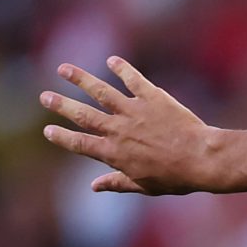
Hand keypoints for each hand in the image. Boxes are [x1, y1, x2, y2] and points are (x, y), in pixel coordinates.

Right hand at [39, 58, 226, 194]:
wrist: (202, 159)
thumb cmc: (176, 177)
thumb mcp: (144, 186)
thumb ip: (117, 183)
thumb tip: (94, 187)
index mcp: (114, 152)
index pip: (80, 143)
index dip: (62, 137)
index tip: (48, 130)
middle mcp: (119, 129)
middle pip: (83, 114)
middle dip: (61, 104)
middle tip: (44, 96)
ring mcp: (134, 111)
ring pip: (101, 91)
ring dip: (80, 79)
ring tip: (64, 69)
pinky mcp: (152, 98)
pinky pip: (134, 79)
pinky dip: (122, 68)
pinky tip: (112, 60)